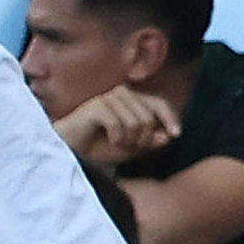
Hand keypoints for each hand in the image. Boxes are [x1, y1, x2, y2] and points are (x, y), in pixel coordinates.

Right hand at [54, 85, 180, 164]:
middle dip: (142, 140)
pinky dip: (117, 139)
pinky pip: (120, 125)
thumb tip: (167, 136)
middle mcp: (121, 94)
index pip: (159, 104)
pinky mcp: (97, 106)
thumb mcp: (129, 147)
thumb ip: (148, 141)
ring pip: (136, 123)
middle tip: (127, 148)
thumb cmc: (97, 147)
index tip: (176, 135)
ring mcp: (108, 98)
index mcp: (131, 100)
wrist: (68, 149)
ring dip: (129, 141)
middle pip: (148, 119)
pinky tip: (107, 141)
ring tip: (115, 144)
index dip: (170, 118)